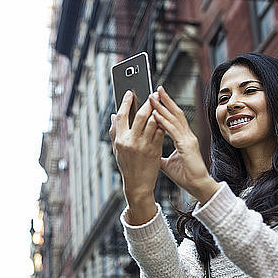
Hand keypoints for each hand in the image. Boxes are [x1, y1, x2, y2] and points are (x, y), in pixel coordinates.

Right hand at [110, 90, 164, 223]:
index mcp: (120, 140)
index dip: (126, 102)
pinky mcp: (155, 149)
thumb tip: (114, 116)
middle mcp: (131, 141)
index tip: (130, 93)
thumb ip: (115, 132)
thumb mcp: (117, 149)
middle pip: (141, 116)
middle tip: (152, 95)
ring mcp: (144, 145)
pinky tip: (164, 118)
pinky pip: (161, 132)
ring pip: (154, 122)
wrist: (138, 184)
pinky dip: (163, 124)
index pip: (122, 116)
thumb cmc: (127, 166)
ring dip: (158, 111)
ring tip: (160, 104)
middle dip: (148, 102)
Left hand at [149, 86, 221, 202]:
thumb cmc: (185, 176)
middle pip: (175, 113)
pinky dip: (163, 121)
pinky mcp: (187, 145)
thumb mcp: (167, 163)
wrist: (197, 186)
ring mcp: (188, 139)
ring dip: (163, 107)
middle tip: (156, 89)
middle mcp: (187, 135)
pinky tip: (155, 114)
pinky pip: (173, 130)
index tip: (156, 99)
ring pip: (175, 118)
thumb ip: (158, 153)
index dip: (166, 108)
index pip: (174, 119)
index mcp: (183, 138)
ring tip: (153, 96)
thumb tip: (147, 150)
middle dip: (165, 101)